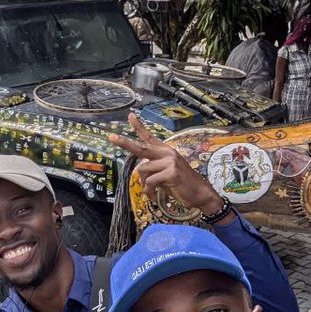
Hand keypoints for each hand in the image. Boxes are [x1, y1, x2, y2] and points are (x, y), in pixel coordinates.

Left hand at [108, 114, 223, 217]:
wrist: (199, 193)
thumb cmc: (182, 184)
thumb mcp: (167, 173)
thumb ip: (155, 168)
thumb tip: (141, 173)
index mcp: (165, 151)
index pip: (150, 138)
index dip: (139, 127)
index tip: (130, 116)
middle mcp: (167, 153)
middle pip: (141, 148)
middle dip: (124, 142)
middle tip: (111, 137)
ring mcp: (169, 162)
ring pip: (143, 170)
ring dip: (144, 184)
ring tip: (151, 191)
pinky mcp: (170, 172)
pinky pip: (150, 181)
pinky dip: (149, 191)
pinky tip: (154, 195)